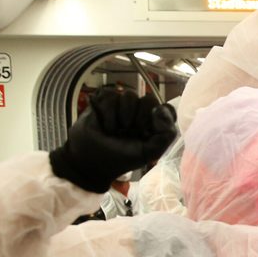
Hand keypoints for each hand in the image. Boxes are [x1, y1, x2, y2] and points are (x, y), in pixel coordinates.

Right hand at [49, 88, 176, 193]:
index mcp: (154, 124)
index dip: (161, 117)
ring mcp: (122, 105)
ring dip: (123, 116)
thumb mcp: (150, 152)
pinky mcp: (104, 101)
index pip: (167, 109)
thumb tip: (161, 109)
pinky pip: (111, 95)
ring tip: (116, 131)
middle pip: (149, 100)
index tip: (150, 130)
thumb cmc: (121, 158)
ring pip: (130, 95)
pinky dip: (108, 113)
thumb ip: (166, 134)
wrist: (90, 161)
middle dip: (140, 119)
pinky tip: (105, 126)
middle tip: (129, 133)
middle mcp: (140, 112)